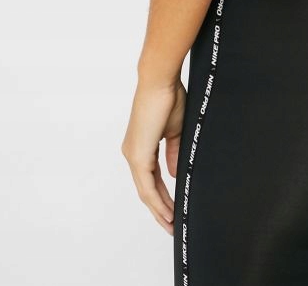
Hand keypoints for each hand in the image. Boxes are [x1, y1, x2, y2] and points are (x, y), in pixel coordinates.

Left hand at [121, 76, 187, 234]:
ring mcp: (133, 155)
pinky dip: (158, 201)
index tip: (174, 210)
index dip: (163, 196)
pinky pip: (148, 186)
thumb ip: (172, 153)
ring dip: (160, 210)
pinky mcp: (138, 155)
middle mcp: (133, 153)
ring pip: (145, 192)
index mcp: (141, 147)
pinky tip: (169, 212)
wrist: (160, 81)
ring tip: (172, 225)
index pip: (152, 179)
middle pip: (146, 190)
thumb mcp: (174, 131)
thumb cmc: (169, 98)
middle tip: (172, 226)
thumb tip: (174, 173)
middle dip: (160, 210)